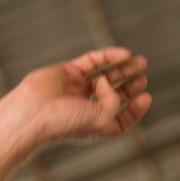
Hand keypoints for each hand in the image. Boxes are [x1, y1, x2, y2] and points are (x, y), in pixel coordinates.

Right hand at [12, 47, 151, 142]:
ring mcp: (76, 89)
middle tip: (143, 77)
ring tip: (140, 62)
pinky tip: (124, 55)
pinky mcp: (67, 72)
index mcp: (93, 125)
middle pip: (113, 95)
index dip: (135, 109)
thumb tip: (108, 81)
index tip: (146, 97)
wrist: (32, 113)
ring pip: (104, 75)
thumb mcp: (101, 119)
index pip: (119, 118)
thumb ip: (113, 101)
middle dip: (130, 85)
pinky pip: (92, 61)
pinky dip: (108, 56)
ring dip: (122, 69)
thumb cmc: (64, 124)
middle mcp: (85, 107)